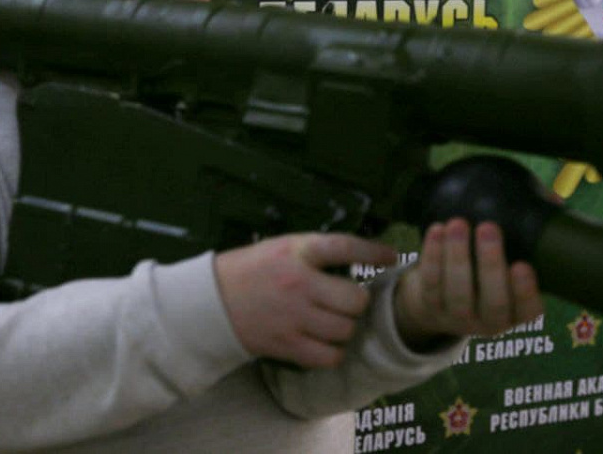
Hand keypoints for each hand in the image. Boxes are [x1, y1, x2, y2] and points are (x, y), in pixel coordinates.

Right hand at [215, 233, 397, 367]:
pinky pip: (328, 356)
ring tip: (335, 322)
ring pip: (345, 329)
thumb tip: (359, 260)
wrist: (211, 302)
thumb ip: (316, 252)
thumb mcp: (282, 246)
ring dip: (346, 327)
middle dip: (357, 301)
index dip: (373, 253)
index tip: (391, 257)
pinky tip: (325, 343)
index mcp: (297, 252)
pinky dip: (333, 351)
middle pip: (354, 299)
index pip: (344, 247)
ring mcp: (293, 317)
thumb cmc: (252, 269)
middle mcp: (298, 283)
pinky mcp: (286, 345)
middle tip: (348, 301)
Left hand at [393, 219, 543, 350]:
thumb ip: (533, 231)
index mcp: (517, 312)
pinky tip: (437, 230)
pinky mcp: (431, 306)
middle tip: (489, 227)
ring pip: (458, 292)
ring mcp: (458, 317)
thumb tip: (553, 203)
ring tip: (458, 223)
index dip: (525, 291)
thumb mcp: (514, 257)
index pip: (528, 310)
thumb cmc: (490, 269)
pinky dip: (432, 255)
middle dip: (490, 264)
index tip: (522, 265)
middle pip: (493, 301)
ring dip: (457, 255)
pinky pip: (431, 283)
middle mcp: (490, 321)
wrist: (443, 299)